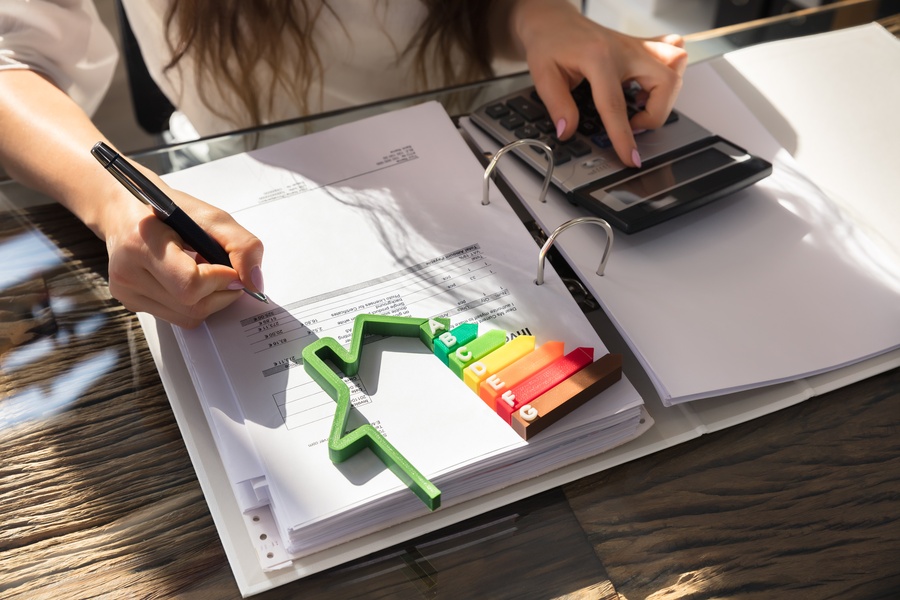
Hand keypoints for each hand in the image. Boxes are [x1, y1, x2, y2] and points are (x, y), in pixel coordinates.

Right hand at [101, 183, 264, 327]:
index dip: (221, 279)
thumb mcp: (212, 216)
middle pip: (194, 306)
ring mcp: (127, 292)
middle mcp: (127, 272)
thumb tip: (255, 283)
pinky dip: (194, 302)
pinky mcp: (130, 303)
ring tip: (202, 270)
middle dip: (221, 291)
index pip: (191, 283)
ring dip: (210, 298)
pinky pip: (179, 318)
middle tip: (222, 269)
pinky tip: (187, 279)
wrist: (125, 209)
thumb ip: (242, 246)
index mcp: (142, 242)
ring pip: (189, 316)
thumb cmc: (169, 210)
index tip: (229, 266)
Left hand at [512, 1, 687, 166]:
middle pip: (666, 83)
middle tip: (632, 124)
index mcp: (598, 58)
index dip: (624, 137)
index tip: (631, 158)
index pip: (616, 105)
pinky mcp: (642, 46)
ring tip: (639, 104)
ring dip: (665, 94)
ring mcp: (637, 46)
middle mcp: (625, 50)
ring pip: (677, 66)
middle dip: (656, 114)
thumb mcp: (543, 74)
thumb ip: (557, 105)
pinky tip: (646, 86)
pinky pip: (673, 54)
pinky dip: (669, 73)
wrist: (554, 20)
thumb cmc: (550, 42)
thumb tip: (568, 131)